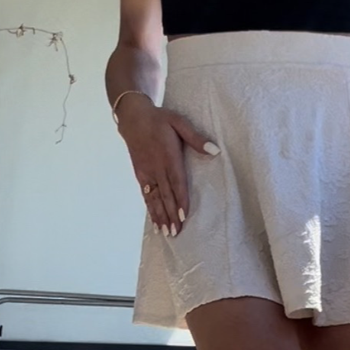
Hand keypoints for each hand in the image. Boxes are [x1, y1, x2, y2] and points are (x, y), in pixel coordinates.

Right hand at [116, 96, 216, 236]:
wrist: (133, 117)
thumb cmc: (160, 119)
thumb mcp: (179, 122)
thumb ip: (196, 138)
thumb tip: (215, 150)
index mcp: (168, 157)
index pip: (176, 182)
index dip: (180, 199)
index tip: (184, 215)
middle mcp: (156, 168)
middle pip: (165, 195)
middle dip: (171, 215)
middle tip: (176, 232)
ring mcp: (147, 173)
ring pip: (155, 199)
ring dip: (160, 216)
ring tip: (166, 232)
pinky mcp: (140, 175)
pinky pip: (146, 196)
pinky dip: (151, 210)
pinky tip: (155, 221)